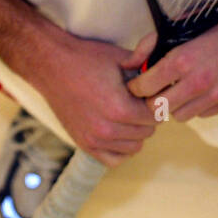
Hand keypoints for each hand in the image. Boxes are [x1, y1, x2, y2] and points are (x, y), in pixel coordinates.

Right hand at [22, 26, 157, 167]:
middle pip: (147, 132)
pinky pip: (114, 159)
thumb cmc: (86, 58)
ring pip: (134, 147)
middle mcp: (107, 129)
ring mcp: (94, 139)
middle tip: (137, 101)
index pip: (156, 117)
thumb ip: (146, 68)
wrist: (51, 64)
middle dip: (146, 116)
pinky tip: (118, 131)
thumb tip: (166, 75)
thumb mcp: (121, 58)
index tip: (148, 94)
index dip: (156, 103)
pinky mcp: (84, 144)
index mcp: (119, 108)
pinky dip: (121, 148)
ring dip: (135, 132)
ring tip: (126, 114)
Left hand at [124, 13, 217, 121]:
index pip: (144, 88)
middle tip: (154, 92)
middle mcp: (197, 82)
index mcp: (181, 61)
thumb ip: (151, 47)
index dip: (136, 87)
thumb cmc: (215, 29)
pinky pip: (200, 115)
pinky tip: (199, 92)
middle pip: (157, 108)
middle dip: (152, 100)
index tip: (137, 85)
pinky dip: (195, 106)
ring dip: (175, 106)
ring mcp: (214, 96)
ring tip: (178, 92)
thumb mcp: (179, 31)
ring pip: (178, 116)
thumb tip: (130, 65)